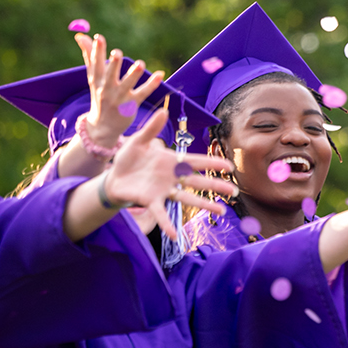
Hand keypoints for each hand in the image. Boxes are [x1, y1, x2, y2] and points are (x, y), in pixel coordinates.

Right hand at [74, 33, 163, 149]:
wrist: (103, 127)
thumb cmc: (99, 95)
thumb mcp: (93, 77)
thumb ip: (89, 56)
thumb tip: (80, 36)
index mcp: (97, 80)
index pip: (95, 64)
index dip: (96, 51)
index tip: (99, 37)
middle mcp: (106, 89)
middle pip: (110, 75)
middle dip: (113, 64)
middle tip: (117, 53)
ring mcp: (119, 98)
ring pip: (127, 85)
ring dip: (133, 74)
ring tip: (140, 64)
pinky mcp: (131, 105)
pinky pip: (143, 93)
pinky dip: (152, 84)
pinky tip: (160, 74)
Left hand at [103, 108, 235, 235]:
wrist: (113, 176)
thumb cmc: (128, 158)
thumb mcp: (138, 140)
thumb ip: (152, 128)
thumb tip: (164, 112)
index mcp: (172, 161)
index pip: (196, 161)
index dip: (212, 163)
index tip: (229, 166)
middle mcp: (172, 177)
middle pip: (198, 181)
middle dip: (216, 185)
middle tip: (234, 191)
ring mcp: (163, 191)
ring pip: (187, 198)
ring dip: (204, 205)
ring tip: (221, 212)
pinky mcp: (151, 201)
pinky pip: (162, 214)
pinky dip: (167, 225)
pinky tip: (174, 236)